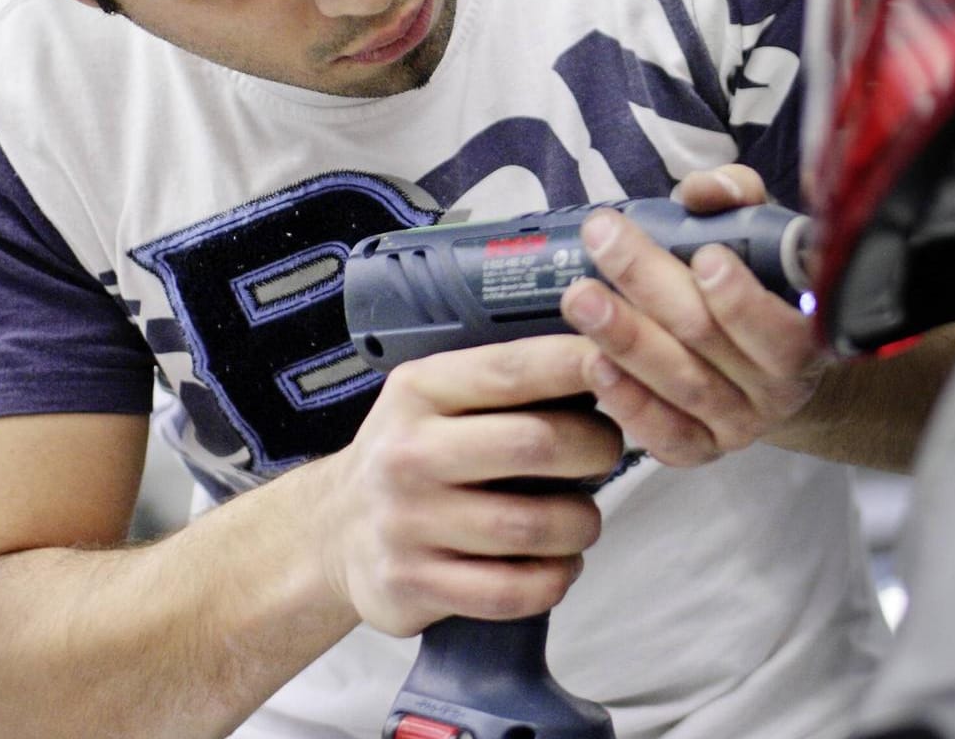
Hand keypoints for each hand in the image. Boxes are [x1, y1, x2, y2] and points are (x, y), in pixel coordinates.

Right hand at [318, 337, 623, 636]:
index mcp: (420, 390)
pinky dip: (553, 580)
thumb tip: (605, 362)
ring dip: (580, 523)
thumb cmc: (413, 454)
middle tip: (605, 455)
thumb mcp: (436, 397)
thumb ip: (506, 382)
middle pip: (535, 445)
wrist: (332, 532)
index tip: (622, 368)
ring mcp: (407, 523)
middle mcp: (408, 453)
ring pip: (533, 526)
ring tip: (581, 518)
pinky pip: (511, 591)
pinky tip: (556, 566)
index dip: (579, 366)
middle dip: (595, 450)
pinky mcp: (412, 585)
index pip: (513, 370)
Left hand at [559, 165, 830, 466]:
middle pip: (709, 339)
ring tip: (581, 297)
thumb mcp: (765, 233)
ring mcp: (739, 424)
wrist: (774, 369)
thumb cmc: (765, 287)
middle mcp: (778, 389)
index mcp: (808, 334)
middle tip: (603, 239)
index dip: (742, 297)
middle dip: (650, 285)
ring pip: (681, 385)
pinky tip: (593, 364)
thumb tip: (702, 191)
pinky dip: (627, 401)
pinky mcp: (701, 449)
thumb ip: (739, 201)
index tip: (704, 254)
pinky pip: (663, 434)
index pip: (781, 325)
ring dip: (626, 339)